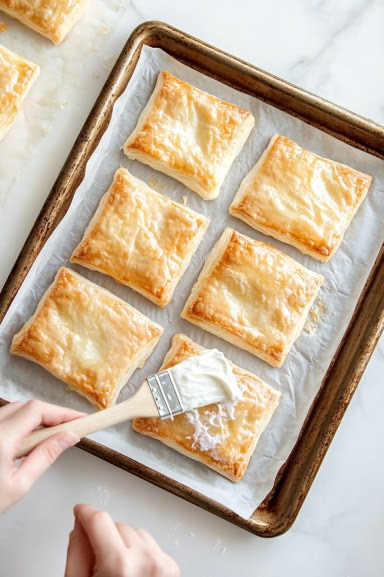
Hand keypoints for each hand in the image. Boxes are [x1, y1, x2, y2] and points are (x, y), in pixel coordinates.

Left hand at [0, 400, 81, 514]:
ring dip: (34, 417)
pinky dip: (18, 422)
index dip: (63, 412)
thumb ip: (46, 456)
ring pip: (13, 410)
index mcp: (0, 439)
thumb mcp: (19, 485)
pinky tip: (26, 439)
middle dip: (50, 414)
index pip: (38, 411)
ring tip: (50, 436)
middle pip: (27, 406)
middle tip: (68, 428)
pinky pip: (2, 419)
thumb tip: (68, 438)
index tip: (80, 419)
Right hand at [65, 504, 179, 576]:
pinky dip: (138, 552)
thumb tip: (80, 526)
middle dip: (104, 538)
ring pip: (135, 532)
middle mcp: (146, 561)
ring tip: (114, 572)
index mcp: (119, 566)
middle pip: (117, 525)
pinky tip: (130, 574)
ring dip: (123, 544)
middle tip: (96, 563)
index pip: (99, 519)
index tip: (80, 511)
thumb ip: (77, 552)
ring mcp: (163, 565)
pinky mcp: (173, 570)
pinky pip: (150, 545)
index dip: (85, 512)